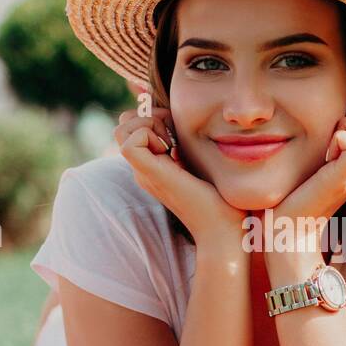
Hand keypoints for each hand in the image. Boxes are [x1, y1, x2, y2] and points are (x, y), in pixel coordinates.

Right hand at [115, 107, 246, 248]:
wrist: (223, 229)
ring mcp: (144, 173)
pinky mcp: (151, 175)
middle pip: (123, 127)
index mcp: (154, 167)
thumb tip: (187, 125)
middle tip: (173, 133)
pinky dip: (148, 136)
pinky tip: (170, 150)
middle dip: (148, 117)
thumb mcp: (203, 165)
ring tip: (171, 142)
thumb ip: (191, 148)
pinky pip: (129, 143)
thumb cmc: (222, 201)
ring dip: (148, 125)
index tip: (178, 132)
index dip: (154, 118)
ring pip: (122, 131)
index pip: (134, 128)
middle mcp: (144, 170)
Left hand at [272, 103, 345, 230]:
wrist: (290, 230)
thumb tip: (338, 112)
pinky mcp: (342, 180)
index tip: (339, 129)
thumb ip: (335, 139)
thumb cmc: (300, 193)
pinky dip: (339, 140)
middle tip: (333, 137)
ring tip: (328, 150)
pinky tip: (325, 158)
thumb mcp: (324, 159)